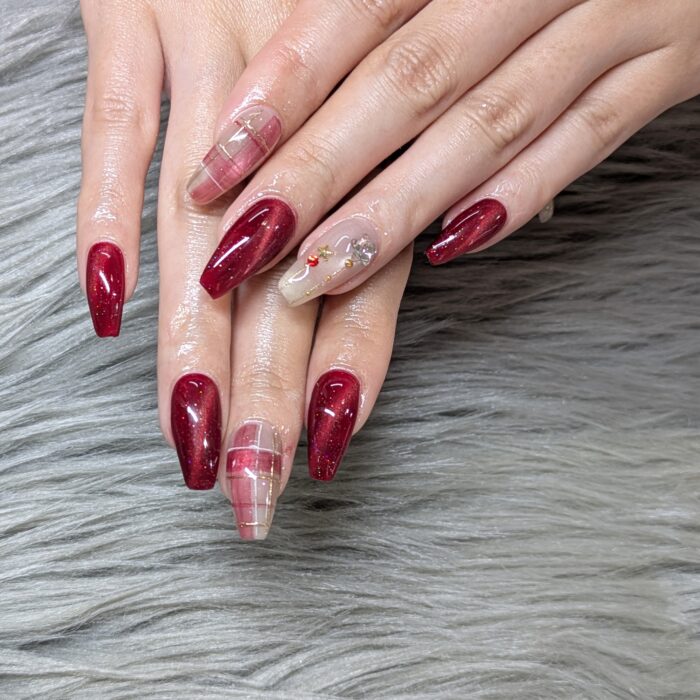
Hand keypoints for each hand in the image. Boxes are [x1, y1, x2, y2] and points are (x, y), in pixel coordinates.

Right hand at [77, 0, 412, 538]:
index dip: (344, 374)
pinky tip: (110, 307)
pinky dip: (105, 218)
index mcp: (375, 130)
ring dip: (192, 344)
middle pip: (283, 284)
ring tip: (190, 436)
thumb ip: (414, 162)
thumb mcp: (401, 64)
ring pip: (197, 232)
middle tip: (250, 491)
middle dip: (267, 397)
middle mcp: (305, 114)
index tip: (319, 457)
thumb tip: (465, 238)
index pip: (365, 281)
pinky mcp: (136, 18)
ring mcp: (216, 63)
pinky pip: (117, 131)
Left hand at [188, 0, 699, 304]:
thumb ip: (399, 6)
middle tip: (243, 247)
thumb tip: (284, 79)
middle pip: (406, 80)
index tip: (213, 169)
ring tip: (319, 275)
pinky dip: (518, 194)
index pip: (353, 11)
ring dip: (398, 207)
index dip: (278, 94)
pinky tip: (453, 249)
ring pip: (486, 123)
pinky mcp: (671, 64)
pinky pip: (589, 138)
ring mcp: (614, 11)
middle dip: (317, 171)